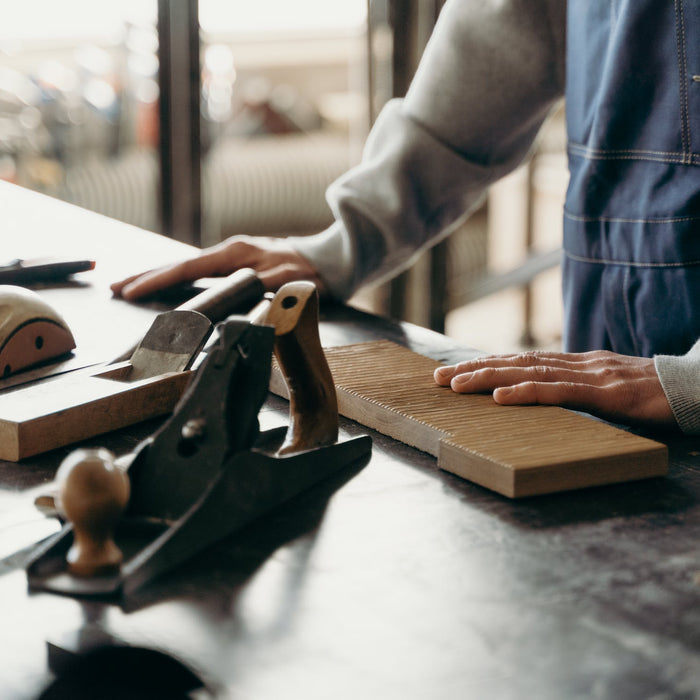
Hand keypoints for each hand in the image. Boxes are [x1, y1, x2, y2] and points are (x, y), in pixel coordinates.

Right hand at [111, 235, 323, 299]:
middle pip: (179, 265)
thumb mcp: (288, 281)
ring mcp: (231, 258)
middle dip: (146, 276)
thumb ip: (262, 287)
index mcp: (235, 254)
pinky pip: (198, 274)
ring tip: (130, 286)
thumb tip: (238, 293)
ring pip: (186, 268)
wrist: (327, 262)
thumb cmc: (308, 272)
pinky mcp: (236, 266)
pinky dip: (177, 280)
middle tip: (115, 286)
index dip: (157, 280)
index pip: (187, 268)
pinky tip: (167, 287)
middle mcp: (228, 252)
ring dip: (158, 277)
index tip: (130, 289)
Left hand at [434, 349, 675, 427]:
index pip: (521, 361)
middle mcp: (576, 363)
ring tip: (455, 386)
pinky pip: (559, 391)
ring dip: (488, 378)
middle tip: (437, 379)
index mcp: (575, 364)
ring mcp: (590, 374)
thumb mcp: (607, 391)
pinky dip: (526, 393)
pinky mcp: (605, 391)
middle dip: (473, 370)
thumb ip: (577, 391)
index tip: (454, 373)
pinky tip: (501, 398)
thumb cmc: (653, 393)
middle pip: (515, 362)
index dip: (486, 365)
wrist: (695, 387)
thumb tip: (545, 398)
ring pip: (528, 372)